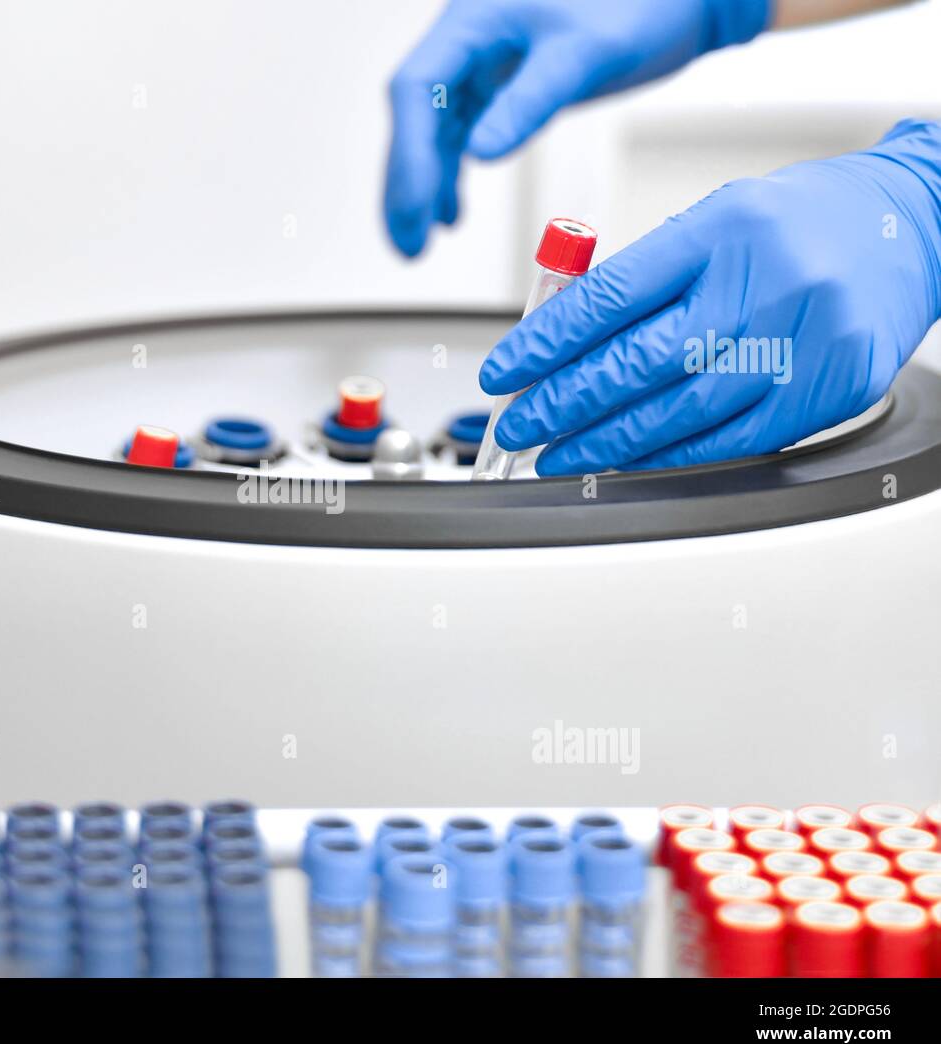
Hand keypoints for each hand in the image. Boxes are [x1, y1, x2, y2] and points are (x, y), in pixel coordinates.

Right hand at [384, 0, 769, 255]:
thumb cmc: (642, 6)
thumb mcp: (583, 56)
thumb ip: (529, 102)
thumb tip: (479, 154)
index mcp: (473, 18)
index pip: (417, 88)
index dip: (408, 154)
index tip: (414, 207)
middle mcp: (468, 40)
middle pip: (415, 117)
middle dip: (406, 183)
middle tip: (408, 244)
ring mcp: (481, 65)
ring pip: (432, 132)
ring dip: (422, 187)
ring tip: (418, 244)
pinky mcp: (501, 86)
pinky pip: (460, 135)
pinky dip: (450, 176)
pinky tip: (451, 213)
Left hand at [479, 120, 940, 474]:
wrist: (913, 225)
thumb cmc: (802, 222)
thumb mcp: (717, 220)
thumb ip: (647, 276)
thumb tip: (563, 339)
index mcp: (722, 231)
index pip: (607, 300)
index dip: (543, 346)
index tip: (504, 373)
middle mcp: (761, 285)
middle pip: (634, 363)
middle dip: (559, 405)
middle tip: (515, 428)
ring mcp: (798, 343)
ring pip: (676, 413)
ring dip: (602, 442)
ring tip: (556, 454)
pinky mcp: (825, 391)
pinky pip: (728, 441)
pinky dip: (667, 458)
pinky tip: (624, 462)